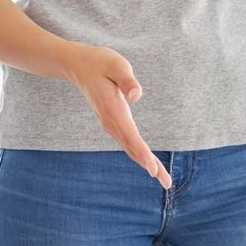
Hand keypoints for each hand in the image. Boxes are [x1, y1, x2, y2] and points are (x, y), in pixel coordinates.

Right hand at [64, 44, 170, 188]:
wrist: (78, 66)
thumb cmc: (100, 62)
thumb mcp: (116, 65)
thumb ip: (127, 80)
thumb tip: (136, 97)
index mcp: (113, 109)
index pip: (130, 135)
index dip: (142, 152)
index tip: (153, 170)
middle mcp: (110, 121)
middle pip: (132, 148)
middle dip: (150, 165)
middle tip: (167, 183)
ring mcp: (110, 123)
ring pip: (130, 147)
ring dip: (146, 162)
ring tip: (163, 178)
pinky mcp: (112, 122)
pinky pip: (127, 142)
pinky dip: (139, 153)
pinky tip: (147, 161)